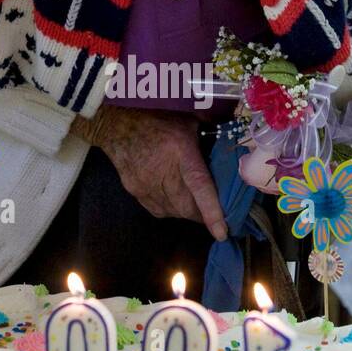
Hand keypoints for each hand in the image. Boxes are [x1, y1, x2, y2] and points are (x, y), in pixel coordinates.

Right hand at [74, 105, 227, 240]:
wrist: (117, 124)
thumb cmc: (157, 118)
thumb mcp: (188, 121)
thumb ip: (210, 135)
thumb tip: (234, 142)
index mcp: (180, 151)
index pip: (199, 186)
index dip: (211, 211)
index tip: (221, 232)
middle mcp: (162, 171)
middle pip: (186, 206)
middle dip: (202, 215)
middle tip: (212, 212)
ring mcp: (145, 184)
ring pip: (173, 212)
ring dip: (186, 212)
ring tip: (193, 203)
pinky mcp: (135, 191)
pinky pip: (158, 210)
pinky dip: (171, 209)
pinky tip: (174, 199)